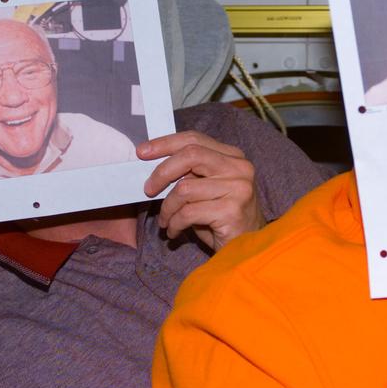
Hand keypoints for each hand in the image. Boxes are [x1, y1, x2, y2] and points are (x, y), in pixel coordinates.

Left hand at [138, 131, 262, 250]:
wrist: (244, 248)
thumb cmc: (220, 218)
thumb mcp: (205, 189)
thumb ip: (188, 172)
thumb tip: (152, 163)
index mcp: (232, 157)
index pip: (194, 139)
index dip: (165, 143)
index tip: (142, 152)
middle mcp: (239, 168)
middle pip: (190, 155)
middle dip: (162, 172)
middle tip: (148, 190)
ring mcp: (238, 188)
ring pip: (185, 188)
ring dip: (167, 208)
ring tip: (165, 220)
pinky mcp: (232, 211)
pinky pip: (189, 212)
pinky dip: (175, 223)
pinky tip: (175, 231)